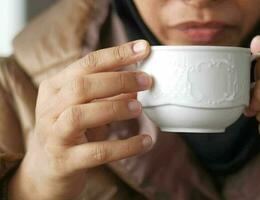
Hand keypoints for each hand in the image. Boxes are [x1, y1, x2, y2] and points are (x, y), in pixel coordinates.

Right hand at [8, 40, 153, 199]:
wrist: (47, 169)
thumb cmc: (72, 131)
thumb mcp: (86, 106)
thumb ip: (107, 93)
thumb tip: (139, 81)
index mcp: (55, 87)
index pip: (87, 63)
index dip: (117, 54)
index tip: (143, 48)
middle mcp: (49, 108)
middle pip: (81, 86)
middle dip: (118, 80)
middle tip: (147, 81)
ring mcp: (54, 135)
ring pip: (80, 115)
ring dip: (114, 108)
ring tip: (139, 108)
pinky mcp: (64, 161)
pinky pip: (96, 152)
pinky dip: (124, 147)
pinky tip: (145, 142)